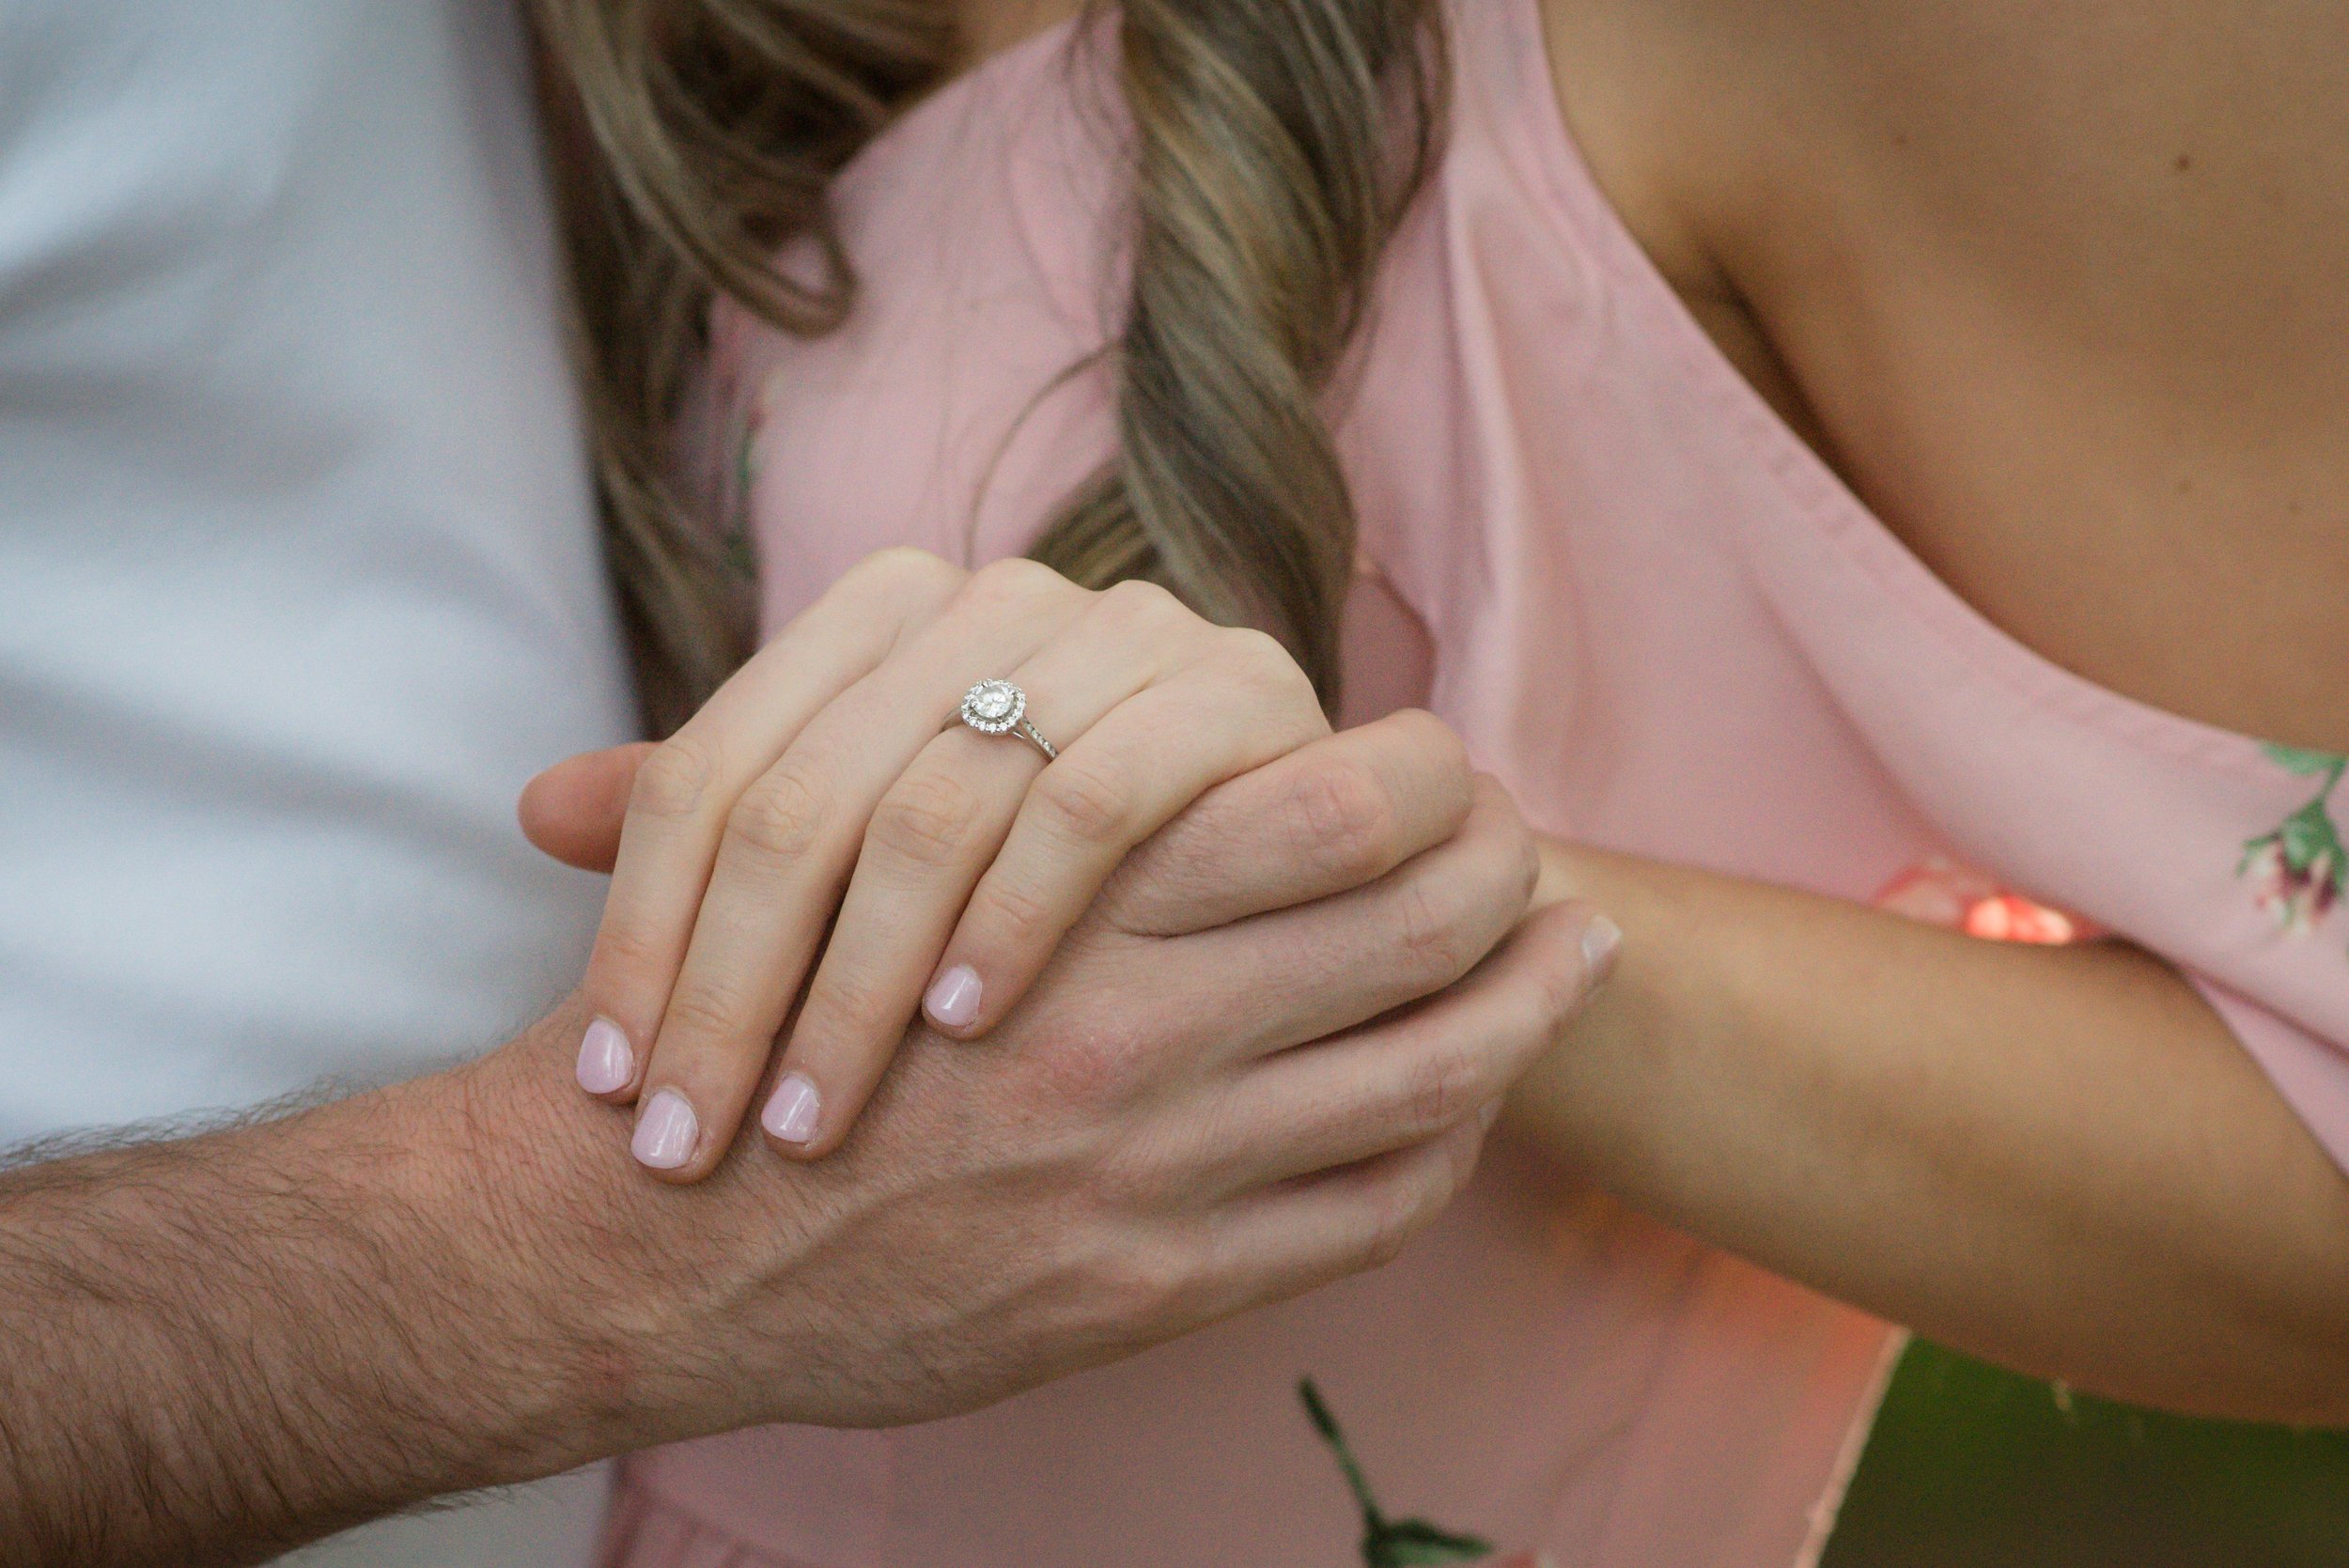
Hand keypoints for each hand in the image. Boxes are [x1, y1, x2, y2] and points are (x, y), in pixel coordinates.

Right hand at [513, 713, 1610, 1433]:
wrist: (642, 1238)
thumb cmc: (737, 1023)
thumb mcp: (834, 846)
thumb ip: (975, 778)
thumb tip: (1102, 709)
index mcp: (1067, 890)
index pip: (1331, 804)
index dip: (1427, 782)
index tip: (1448, 773)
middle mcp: (1138, 1019)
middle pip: (1419, 920)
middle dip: (1508, 873)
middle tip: (1535, 853)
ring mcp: (1159, 1165)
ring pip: (1434, 1068)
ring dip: (1528, 1005)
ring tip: (1574, 958)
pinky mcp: (1154, 1283)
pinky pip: (1371, 1210)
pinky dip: (1450, 1143)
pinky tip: (1466, 1106)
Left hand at [536, 548, 1341, 1179]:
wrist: (1282, 818)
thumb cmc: (1052, 855)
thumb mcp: (882, 833)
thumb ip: (734, 822)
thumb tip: (538, 811)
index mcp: (879, 614)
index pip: (710, 774)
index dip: (644, 934)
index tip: (617, 1087)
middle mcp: (987, 598)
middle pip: (800, 797)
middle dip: (731, 990)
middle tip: (686, 1145)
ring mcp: (1115, 632)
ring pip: (933, 804)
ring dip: (860, 981)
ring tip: (806, 1122)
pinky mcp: (1233, 691)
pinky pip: (1096, 799)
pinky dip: (1021, 916)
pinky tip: (969, 1026)